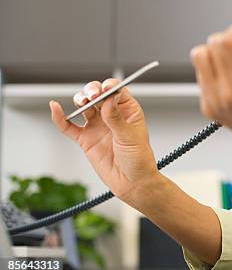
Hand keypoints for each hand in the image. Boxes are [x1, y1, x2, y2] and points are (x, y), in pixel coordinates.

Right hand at [49, 79, 158, 204]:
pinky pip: (69, 126)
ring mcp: (97, 126)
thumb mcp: (130, 136)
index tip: (105, 89)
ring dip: (80, 100)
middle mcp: (111, 115)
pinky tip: (55, 108)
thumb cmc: (139, 159)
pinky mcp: (86, 139)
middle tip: (93, 96)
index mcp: (128, 111)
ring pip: (83, 106)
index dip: (109, 87)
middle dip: (92, 91)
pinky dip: (60, 117)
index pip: (116, 91)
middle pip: (97, 95)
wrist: (132, 182)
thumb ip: (116, 118)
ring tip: (82, 102)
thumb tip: (108, 100)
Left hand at [190, 20, 231, 164]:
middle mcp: (230, 93)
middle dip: (231, 36)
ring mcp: (216, 101)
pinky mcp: (210, 108)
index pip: (230, 41)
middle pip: (214, 44)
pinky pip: (200, 75)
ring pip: (199, 57)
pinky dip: (212, 67)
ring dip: (216, 50)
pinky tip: (231, 73)